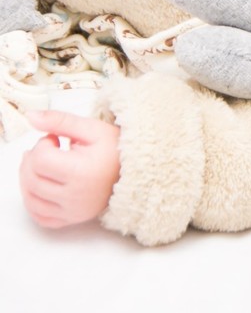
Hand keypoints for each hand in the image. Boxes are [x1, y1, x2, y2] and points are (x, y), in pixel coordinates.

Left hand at [19, 110, 120, 228]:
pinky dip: (33, 203)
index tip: (55, 139)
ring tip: (44, 166)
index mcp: (82, 172)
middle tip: (48, 150)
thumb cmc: (116, 148)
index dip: (42, 144)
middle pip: (31, 179)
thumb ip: (59, 120)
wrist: (138, 169)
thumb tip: (31, 116)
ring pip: (30, 198)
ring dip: (28, 179)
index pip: (39, 159)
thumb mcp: (91, 128)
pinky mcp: (72, 219)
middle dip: (32, 160)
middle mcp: (76, 196)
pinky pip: (39, 217)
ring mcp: (73, 211)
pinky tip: (42, 186)